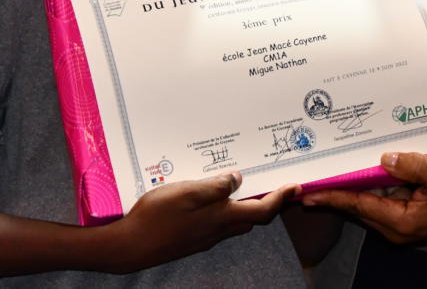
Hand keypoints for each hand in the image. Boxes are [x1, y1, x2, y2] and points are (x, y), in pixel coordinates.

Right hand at [94, 172, 296, 272]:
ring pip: (237, 222)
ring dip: (248, 206)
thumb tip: (239, 179)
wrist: (131, 246)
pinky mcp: (193, 238)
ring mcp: (206, 237)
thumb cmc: (157, 216)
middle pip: (253, 217)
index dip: (281, 198)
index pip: (262, 210)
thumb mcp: (188, 191)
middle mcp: (218, 230)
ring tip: (249, 186)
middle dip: (269, 201)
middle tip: (277, 184)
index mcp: (222, 217)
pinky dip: (227, 210)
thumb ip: (216, 186)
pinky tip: (215, 198)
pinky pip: (219, 224)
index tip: (295, 186)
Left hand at [301, 153, 426, 243]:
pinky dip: (368, 189)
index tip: (308, 192)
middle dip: (333, 195)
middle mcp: (396, 227)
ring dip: (349, 191)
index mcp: (401, 221)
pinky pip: (380, 202)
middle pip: (357, 208)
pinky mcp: (407, 217)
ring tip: (327, 175)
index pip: (358, 205)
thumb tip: (383, 158)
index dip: (332, 196)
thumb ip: (411, 166)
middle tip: (308, 181)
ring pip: (368, 204)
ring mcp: (401, 224)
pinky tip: (359, 174)